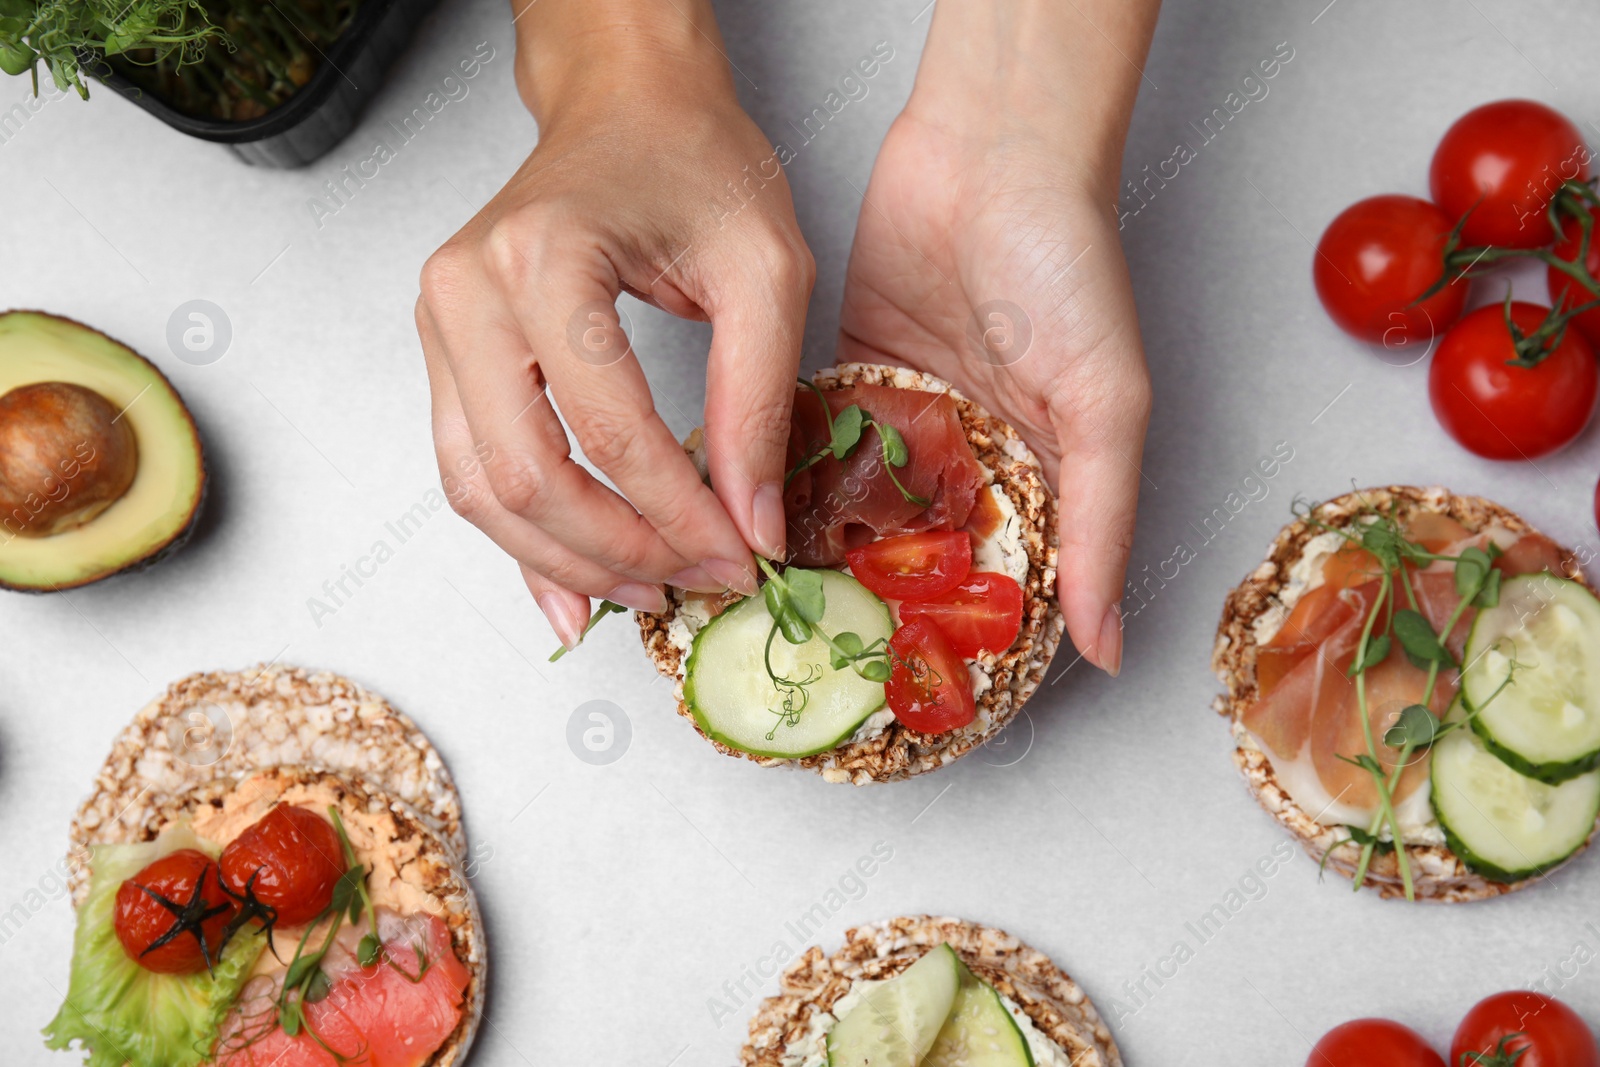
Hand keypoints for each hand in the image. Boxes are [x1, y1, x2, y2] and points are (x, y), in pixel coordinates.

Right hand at [417, 4, 813, 647]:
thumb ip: (759, 400)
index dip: (679, 516)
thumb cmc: (693, 162)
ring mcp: (440, 322)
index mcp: (544, 258)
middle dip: (616, 552)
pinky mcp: (445, 350)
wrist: (628, 106)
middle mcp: (467, 291)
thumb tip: (752, 525)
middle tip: (692, 583)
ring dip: (564, 560)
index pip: (609, 431)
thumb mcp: (765, 269)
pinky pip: (468, 467)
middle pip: (525, 476)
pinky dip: (520, 538)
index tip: (740, 557)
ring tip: (644, 592)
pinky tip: (571, 588)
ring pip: (480, 488)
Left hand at [838, 0, 1157, 674]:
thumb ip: (1102, 524)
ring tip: (774, 611)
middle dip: (877, 606)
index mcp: (1042, 475)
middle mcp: (974, 457)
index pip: (1004, 581)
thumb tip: (1107, 647)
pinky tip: (754, 528)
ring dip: (823, 551)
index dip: (965, 638)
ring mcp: (910, 418)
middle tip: (824, 664)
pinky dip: (792, 480)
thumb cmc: (1071, 269)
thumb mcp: (1107, 406)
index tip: (916, 695)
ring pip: (860, 509)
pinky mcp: (852, 374)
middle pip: (922, 556)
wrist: (992, 152)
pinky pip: (818, 443)